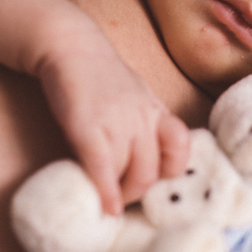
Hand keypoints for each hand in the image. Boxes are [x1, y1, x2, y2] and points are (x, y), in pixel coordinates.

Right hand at [36, 37, 189, 214]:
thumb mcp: (133, 92)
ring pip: (129, 175)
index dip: (171, 170)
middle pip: (152, 172)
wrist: (70, 44)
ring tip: (107, 198)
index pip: (181, 146)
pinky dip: (105, 193)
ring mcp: (118, 124)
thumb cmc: (98, 71)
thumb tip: (138, 148)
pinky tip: (104, 207)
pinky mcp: (89, 129)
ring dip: (119, 195)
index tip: (155, 180)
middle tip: (122, 197)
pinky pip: (103, 170)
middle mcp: (143, 119)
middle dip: (137, 192)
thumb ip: (140, 118)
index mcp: (155, 110)